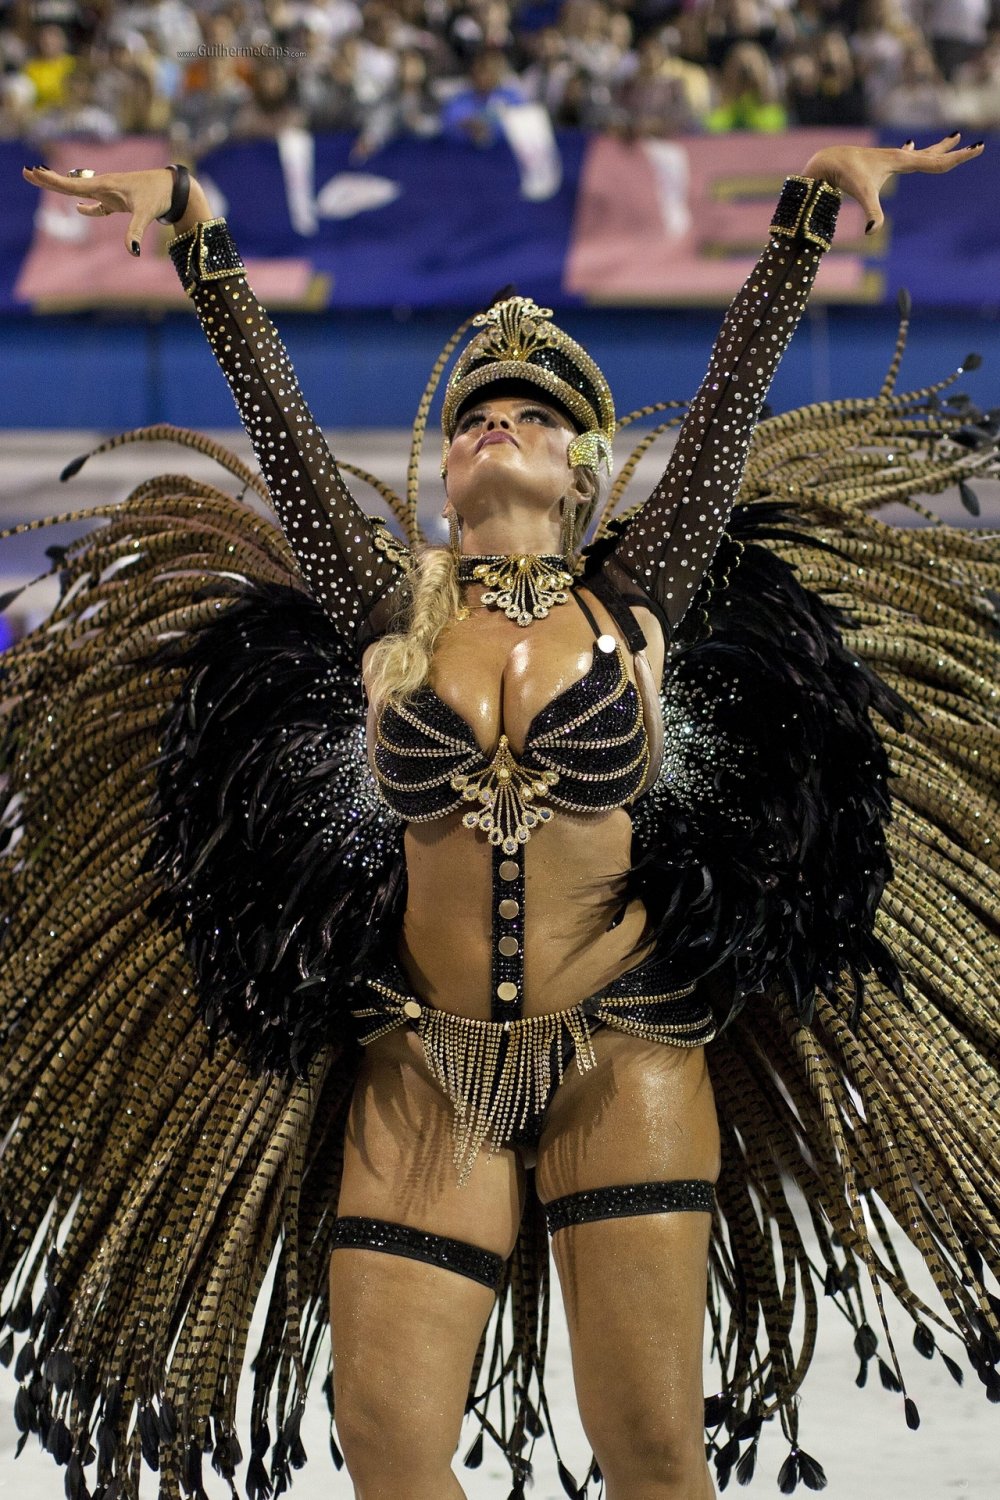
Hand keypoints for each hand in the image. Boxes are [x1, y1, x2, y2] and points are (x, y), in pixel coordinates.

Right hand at [21, 164, 199, 255]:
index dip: (52, 182)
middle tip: (26, 172)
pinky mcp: (120, 201)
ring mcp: (111, 193)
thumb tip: (131, 252)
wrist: (173, 188)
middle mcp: (104, 186)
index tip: (34, 173)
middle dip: (49, 180)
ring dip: (63, 189)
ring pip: (81, 192)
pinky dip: (89, 207)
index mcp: (105, 186)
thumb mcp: (146, 213)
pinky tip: (79, 209)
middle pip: (71, 185)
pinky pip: (99, 204)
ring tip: (44, 182)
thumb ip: (135, 231)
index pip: (72, 186)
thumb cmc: (159, 196)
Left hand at [803, 133, 984, 234]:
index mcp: (903, 161)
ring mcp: (891, 158)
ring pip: (921, 153)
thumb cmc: (846, 174)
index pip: (937, 162)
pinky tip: (911, 144)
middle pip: (934, 155)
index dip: (958, 157)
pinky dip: (912, 150)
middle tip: (975, 144)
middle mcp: (900, 156)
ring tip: (953, 137)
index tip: (977, 148)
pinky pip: (904, 155)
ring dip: (937, 147)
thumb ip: (871, 212)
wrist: (829, 161)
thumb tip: (872, 231)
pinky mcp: (881, 161)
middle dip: (954, 151)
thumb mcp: (862, 193)